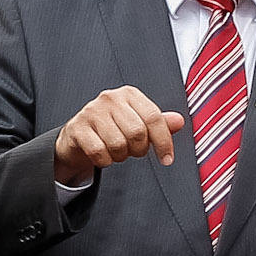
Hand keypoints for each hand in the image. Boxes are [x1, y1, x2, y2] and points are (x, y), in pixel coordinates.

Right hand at [53, 87, 187, 181]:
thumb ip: (158, 123)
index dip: (164, 142)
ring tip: (117, 151)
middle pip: (137, 133)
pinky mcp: (77, 128)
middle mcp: (110, 99)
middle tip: (134, 151)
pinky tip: (103, 155)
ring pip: (118, 144)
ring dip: (121, 156)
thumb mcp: (138, 122)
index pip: (154, 118)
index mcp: (129, 94)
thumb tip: (179, 121)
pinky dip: (105, 161)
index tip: (167, 159)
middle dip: (139, 149)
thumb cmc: (111, 127)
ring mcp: (91, 112)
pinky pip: (99, 152)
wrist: (78, 136)